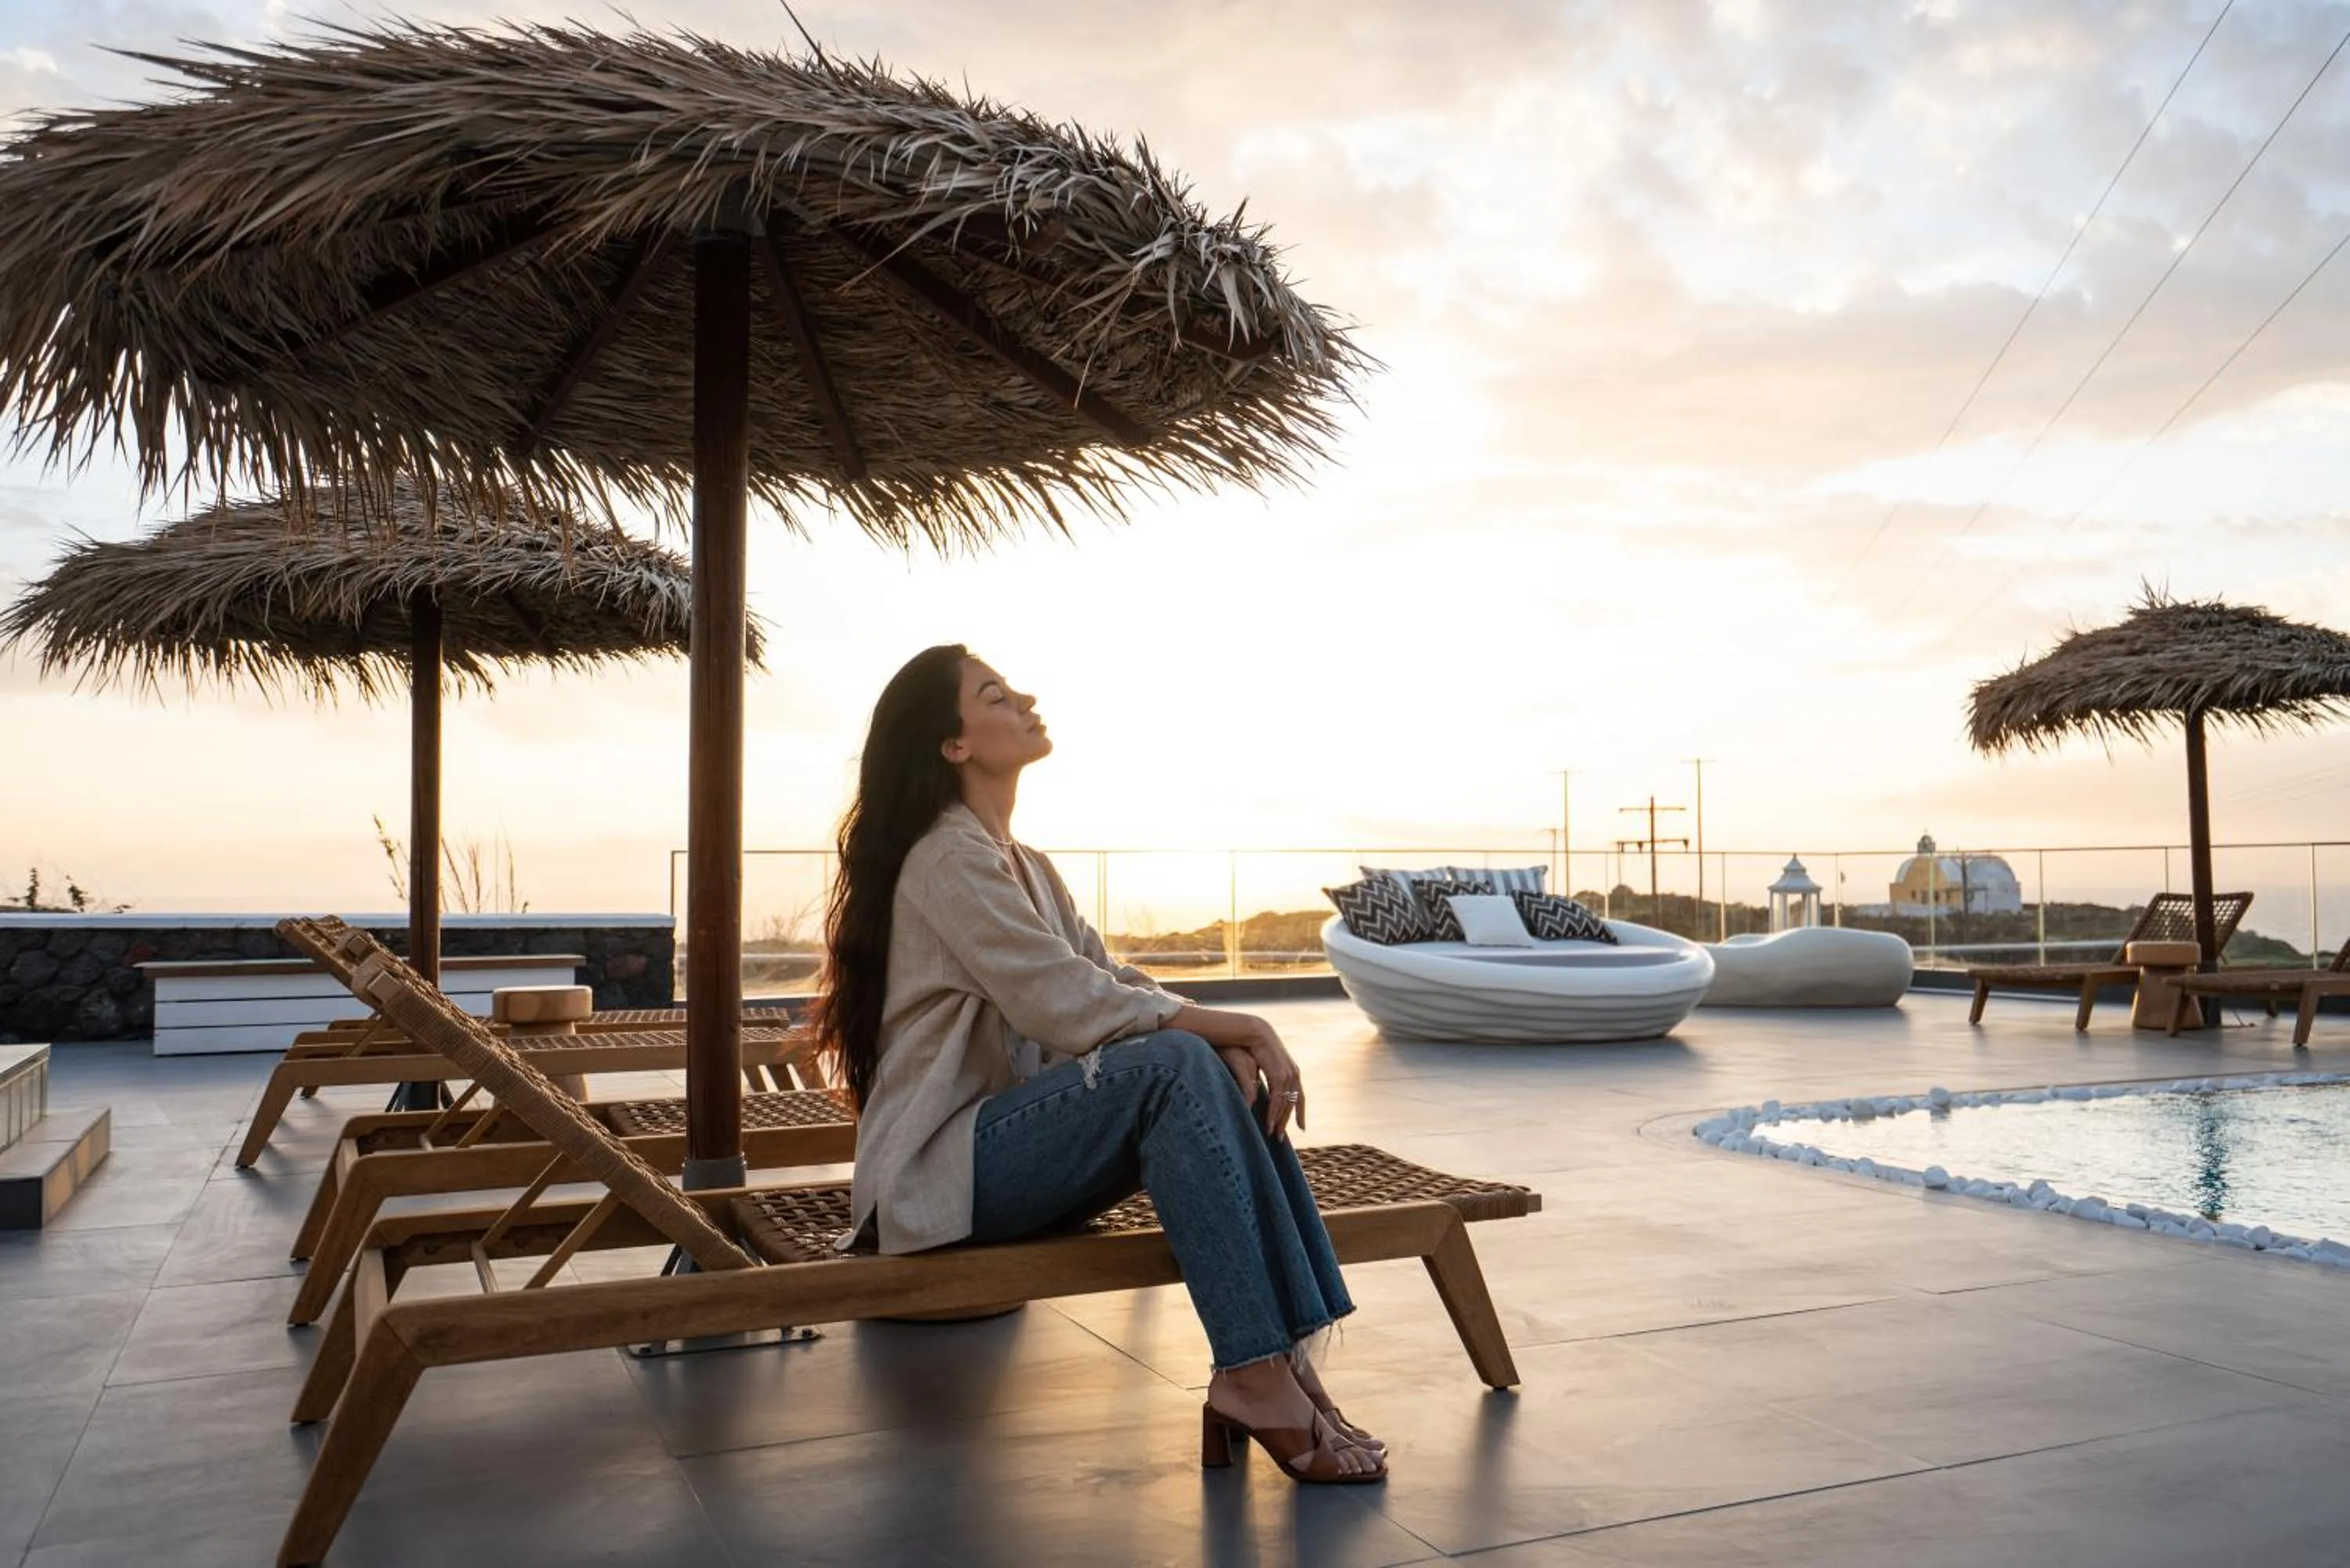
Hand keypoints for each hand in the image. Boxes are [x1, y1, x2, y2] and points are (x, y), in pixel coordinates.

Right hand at [1213, 1017, 1304, 1140]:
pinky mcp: (1279, 1075)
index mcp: (1290, 1070)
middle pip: (1296, 1102)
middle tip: (1282, 1137)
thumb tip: (1254, 1096)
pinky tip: (1269, 1123)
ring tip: (1274, 1134)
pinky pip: (1278, 1099)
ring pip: (1287, 1103)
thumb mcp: (1254, 1069)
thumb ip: (1255, 1082)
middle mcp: (1293, 1073)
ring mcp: (1288, 1074)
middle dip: (1289, 1121)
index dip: (1300, 1111)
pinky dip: (1273, 1112)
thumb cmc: (1248, 1049)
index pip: (1300, 1095)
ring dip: (1280, 1120)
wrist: (1249, 1031)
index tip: (1301, 1127)